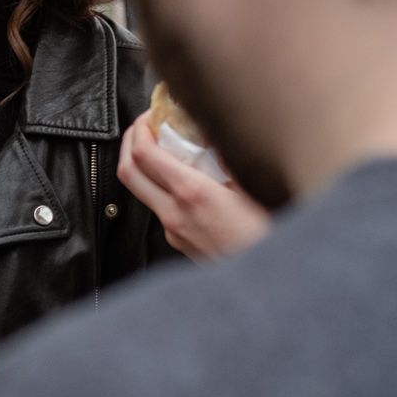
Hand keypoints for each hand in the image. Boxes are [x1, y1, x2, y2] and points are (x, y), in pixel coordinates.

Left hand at [119, 113, 270, 260]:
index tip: (151, 114)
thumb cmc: (268, 237)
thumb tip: (212, 133)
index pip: (144, 154)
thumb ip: (229, 159)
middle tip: (145, 125)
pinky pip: (160, 208)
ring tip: (166, 148)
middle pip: (128, 172)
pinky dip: (162, 187)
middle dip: (129, 142)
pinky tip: (183, 178)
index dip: (140, 127)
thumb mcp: (255, 188)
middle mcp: (174, 214)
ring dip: (144, 165)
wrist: (266, 282)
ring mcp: (173, 231)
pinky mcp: (178, 243)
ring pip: (142, 192)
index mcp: (191, 194)